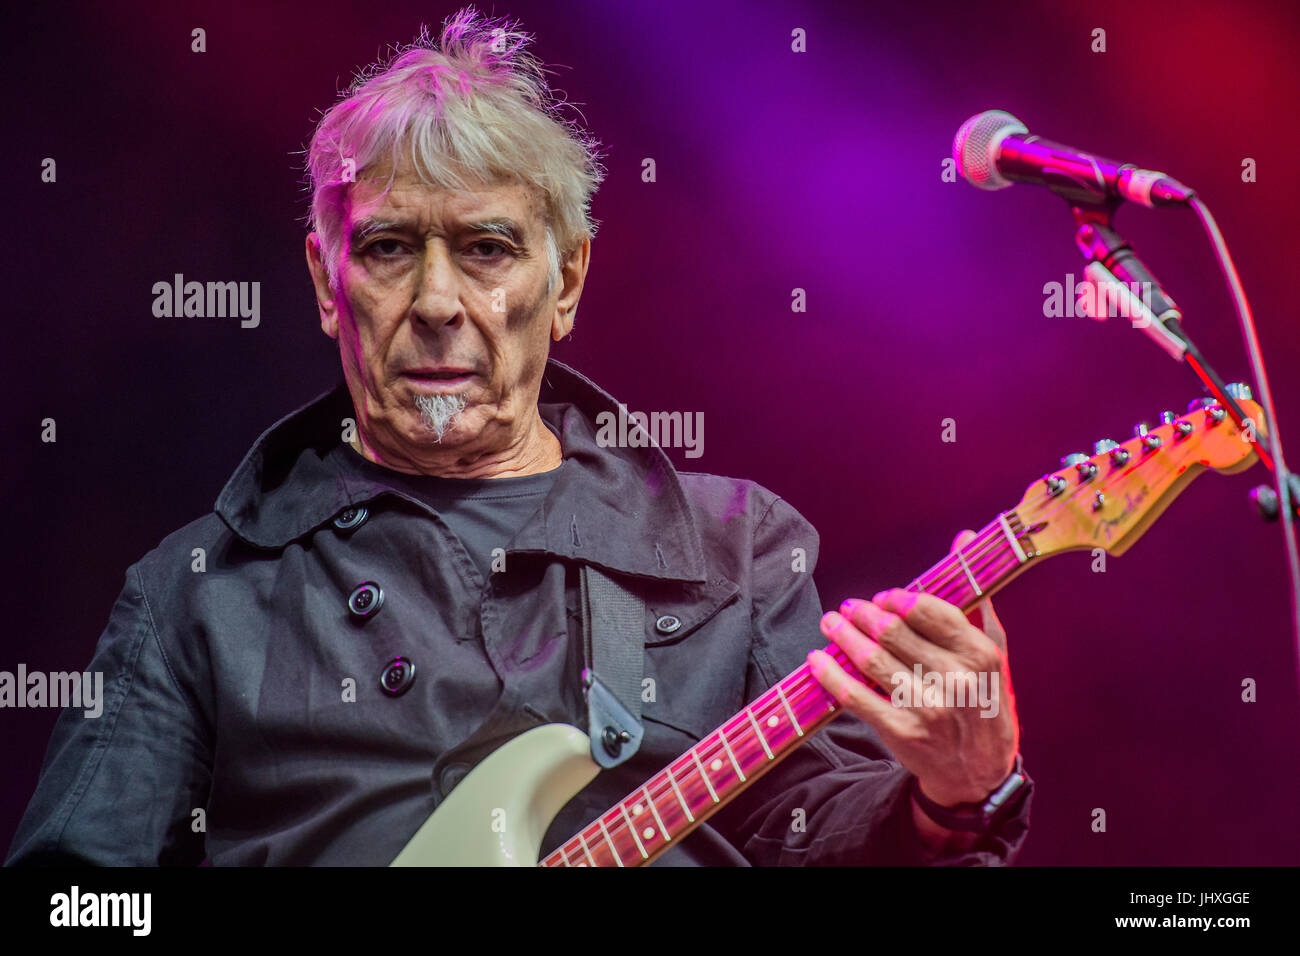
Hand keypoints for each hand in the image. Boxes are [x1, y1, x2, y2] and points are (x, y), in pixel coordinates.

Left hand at [808, 530, 1018, 807]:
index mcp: (981, 655)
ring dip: (842, 636)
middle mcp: (956, 680)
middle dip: (864, 614)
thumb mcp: (993, 653)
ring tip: (830, 623)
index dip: (898, 598)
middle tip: (849, 607)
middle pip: (894, 632)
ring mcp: (927, 708)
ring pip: (871, 659)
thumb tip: (962, 539)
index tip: (884, 596)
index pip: (929, 611)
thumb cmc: (984, 702)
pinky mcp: (901, 732)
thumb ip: (976, 597)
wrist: (979, 774)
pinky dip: (831, 675)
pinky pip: (855, 696)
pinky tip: (817, 660)